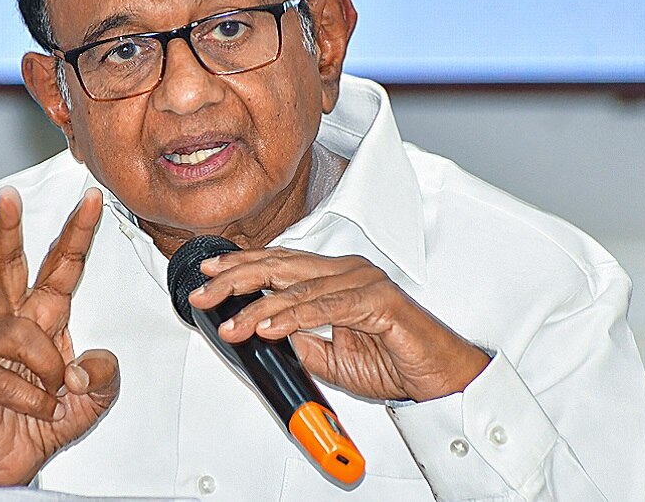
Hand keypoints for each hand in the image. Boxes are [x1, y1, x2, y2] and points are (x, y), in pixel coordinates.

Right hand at [0, 187, 119, 487]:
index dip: (77, 235)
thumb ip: (102, 374)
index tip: (93, 200)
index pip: (60, 269)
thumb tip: (82, 365)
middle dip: (7, 231)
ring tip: (56, 394)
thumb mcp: (94, 397)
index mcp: (43, 319)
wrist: (11, 463)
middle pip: (6, 268)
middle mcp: (10, 326)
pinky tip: (39, 412)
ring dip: (50, 368)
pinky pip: (9, 380)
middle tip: (9, 196)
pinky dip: (36, 402)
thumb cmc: (46, 419)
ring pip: (22, 335)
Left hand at [187, 248, 488, 402]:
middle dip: (237, 278)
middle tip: (206, 292)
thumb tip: (261, 333)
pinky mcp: (379, 302)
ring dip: (259, 307)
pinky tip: (271, 326)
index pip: (278, 264)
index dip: (241, 266)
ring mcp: (364, 282)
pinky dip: (295, 317)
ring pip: (299, 287)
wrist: (439, 380)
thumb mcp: (328, 357)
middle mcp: (347, 271)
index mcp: (334, 276)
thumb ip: (297, 340)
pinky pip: (328, 307)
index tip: (209, 274)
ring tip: (232, 322)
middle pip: (280, 266)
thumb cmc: (393, 363)